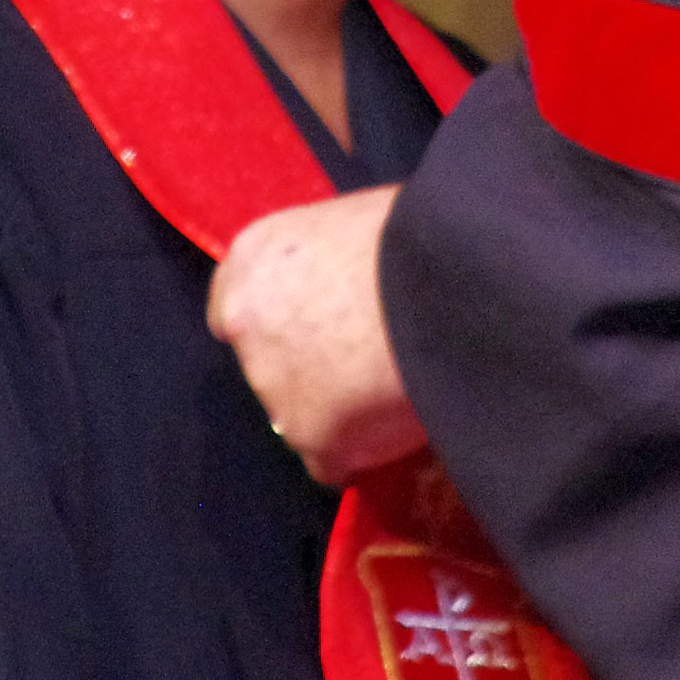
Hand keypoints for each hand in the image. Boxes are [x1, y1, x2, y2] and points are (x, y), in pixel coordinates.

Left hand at [209, 185, 427, 482]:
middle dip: (309, 366)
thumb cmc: (415, 233)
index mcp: (256, 259)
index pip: (236, 303)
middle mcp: (248, 325)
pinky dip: (363, 450)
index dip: (278, 318)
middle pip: (269, 362)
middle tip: (365, 354)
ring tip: (398, 387)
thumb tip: (353, 276)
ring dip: (338, 408)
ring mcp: (275, 388)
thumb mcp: (358, 220)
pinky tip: (402, 424)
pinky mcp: (312, 437)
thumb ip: (334, 257)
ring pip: (300, 414)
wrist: (444, 282)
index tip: (311, 324)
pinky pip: (334, 459)